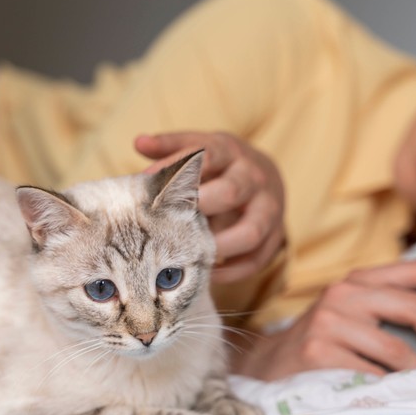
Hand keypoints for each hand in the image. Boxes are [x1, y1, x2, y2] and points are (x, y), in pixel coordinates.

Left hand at [135, 132, 284, 283]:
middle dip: (201, 208)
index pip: (208, 156)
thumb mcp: (201, 149)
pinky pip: (257, 259)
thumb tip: (139, 141)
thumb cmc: (222, 166)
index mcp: (231, 152)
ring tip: (192, 255)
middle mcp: (254, 178)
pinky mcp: (276, 236)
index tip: (151, 189)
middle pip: (231, 192)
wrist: (266, 177)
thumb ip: (171, 147)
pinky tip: (207, 273)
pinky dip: (232, 272)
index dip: (179, 173)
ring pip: (251, 231)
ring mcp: (269, 208)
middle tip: (170, 223)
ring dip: (219, 247)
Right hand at [232, 260, 415, 379]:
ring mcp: (328, 322)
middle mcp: (343, 293)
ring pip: (397, 349)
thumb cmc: (323, 343)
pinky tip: (388, 392)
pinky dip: (388, 387)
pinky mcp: (318, 352)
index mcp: (359, 279)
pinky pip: (372, 374)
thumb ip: (389, 309)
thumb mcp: (352, 313)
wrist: (269, 365)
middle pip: (415, 308)